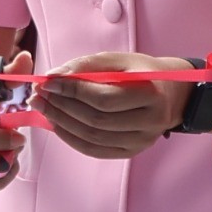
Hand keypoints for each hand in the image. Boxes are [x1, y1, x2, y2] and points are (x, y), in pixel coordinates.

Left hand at [36, 51, 195, 160]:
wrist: (172, 94)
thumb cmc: (143, 73)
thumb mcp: (119, 60)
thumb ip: (86, 66)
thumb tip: (53, 77)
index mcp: (151, 93)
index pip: (104, 98)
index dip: (72, 91)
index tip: (47, 82)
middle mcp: (151, 122)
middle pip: (96, 121)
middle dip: (62, 108)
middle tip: (39, 96)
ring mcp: (143, 141)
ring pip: (93, 138)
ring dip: (62, 124)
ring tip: (44, 109)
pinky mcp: (132, 152)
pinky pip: (95, 151)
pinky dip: (72, 139)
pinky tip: (57, 125)